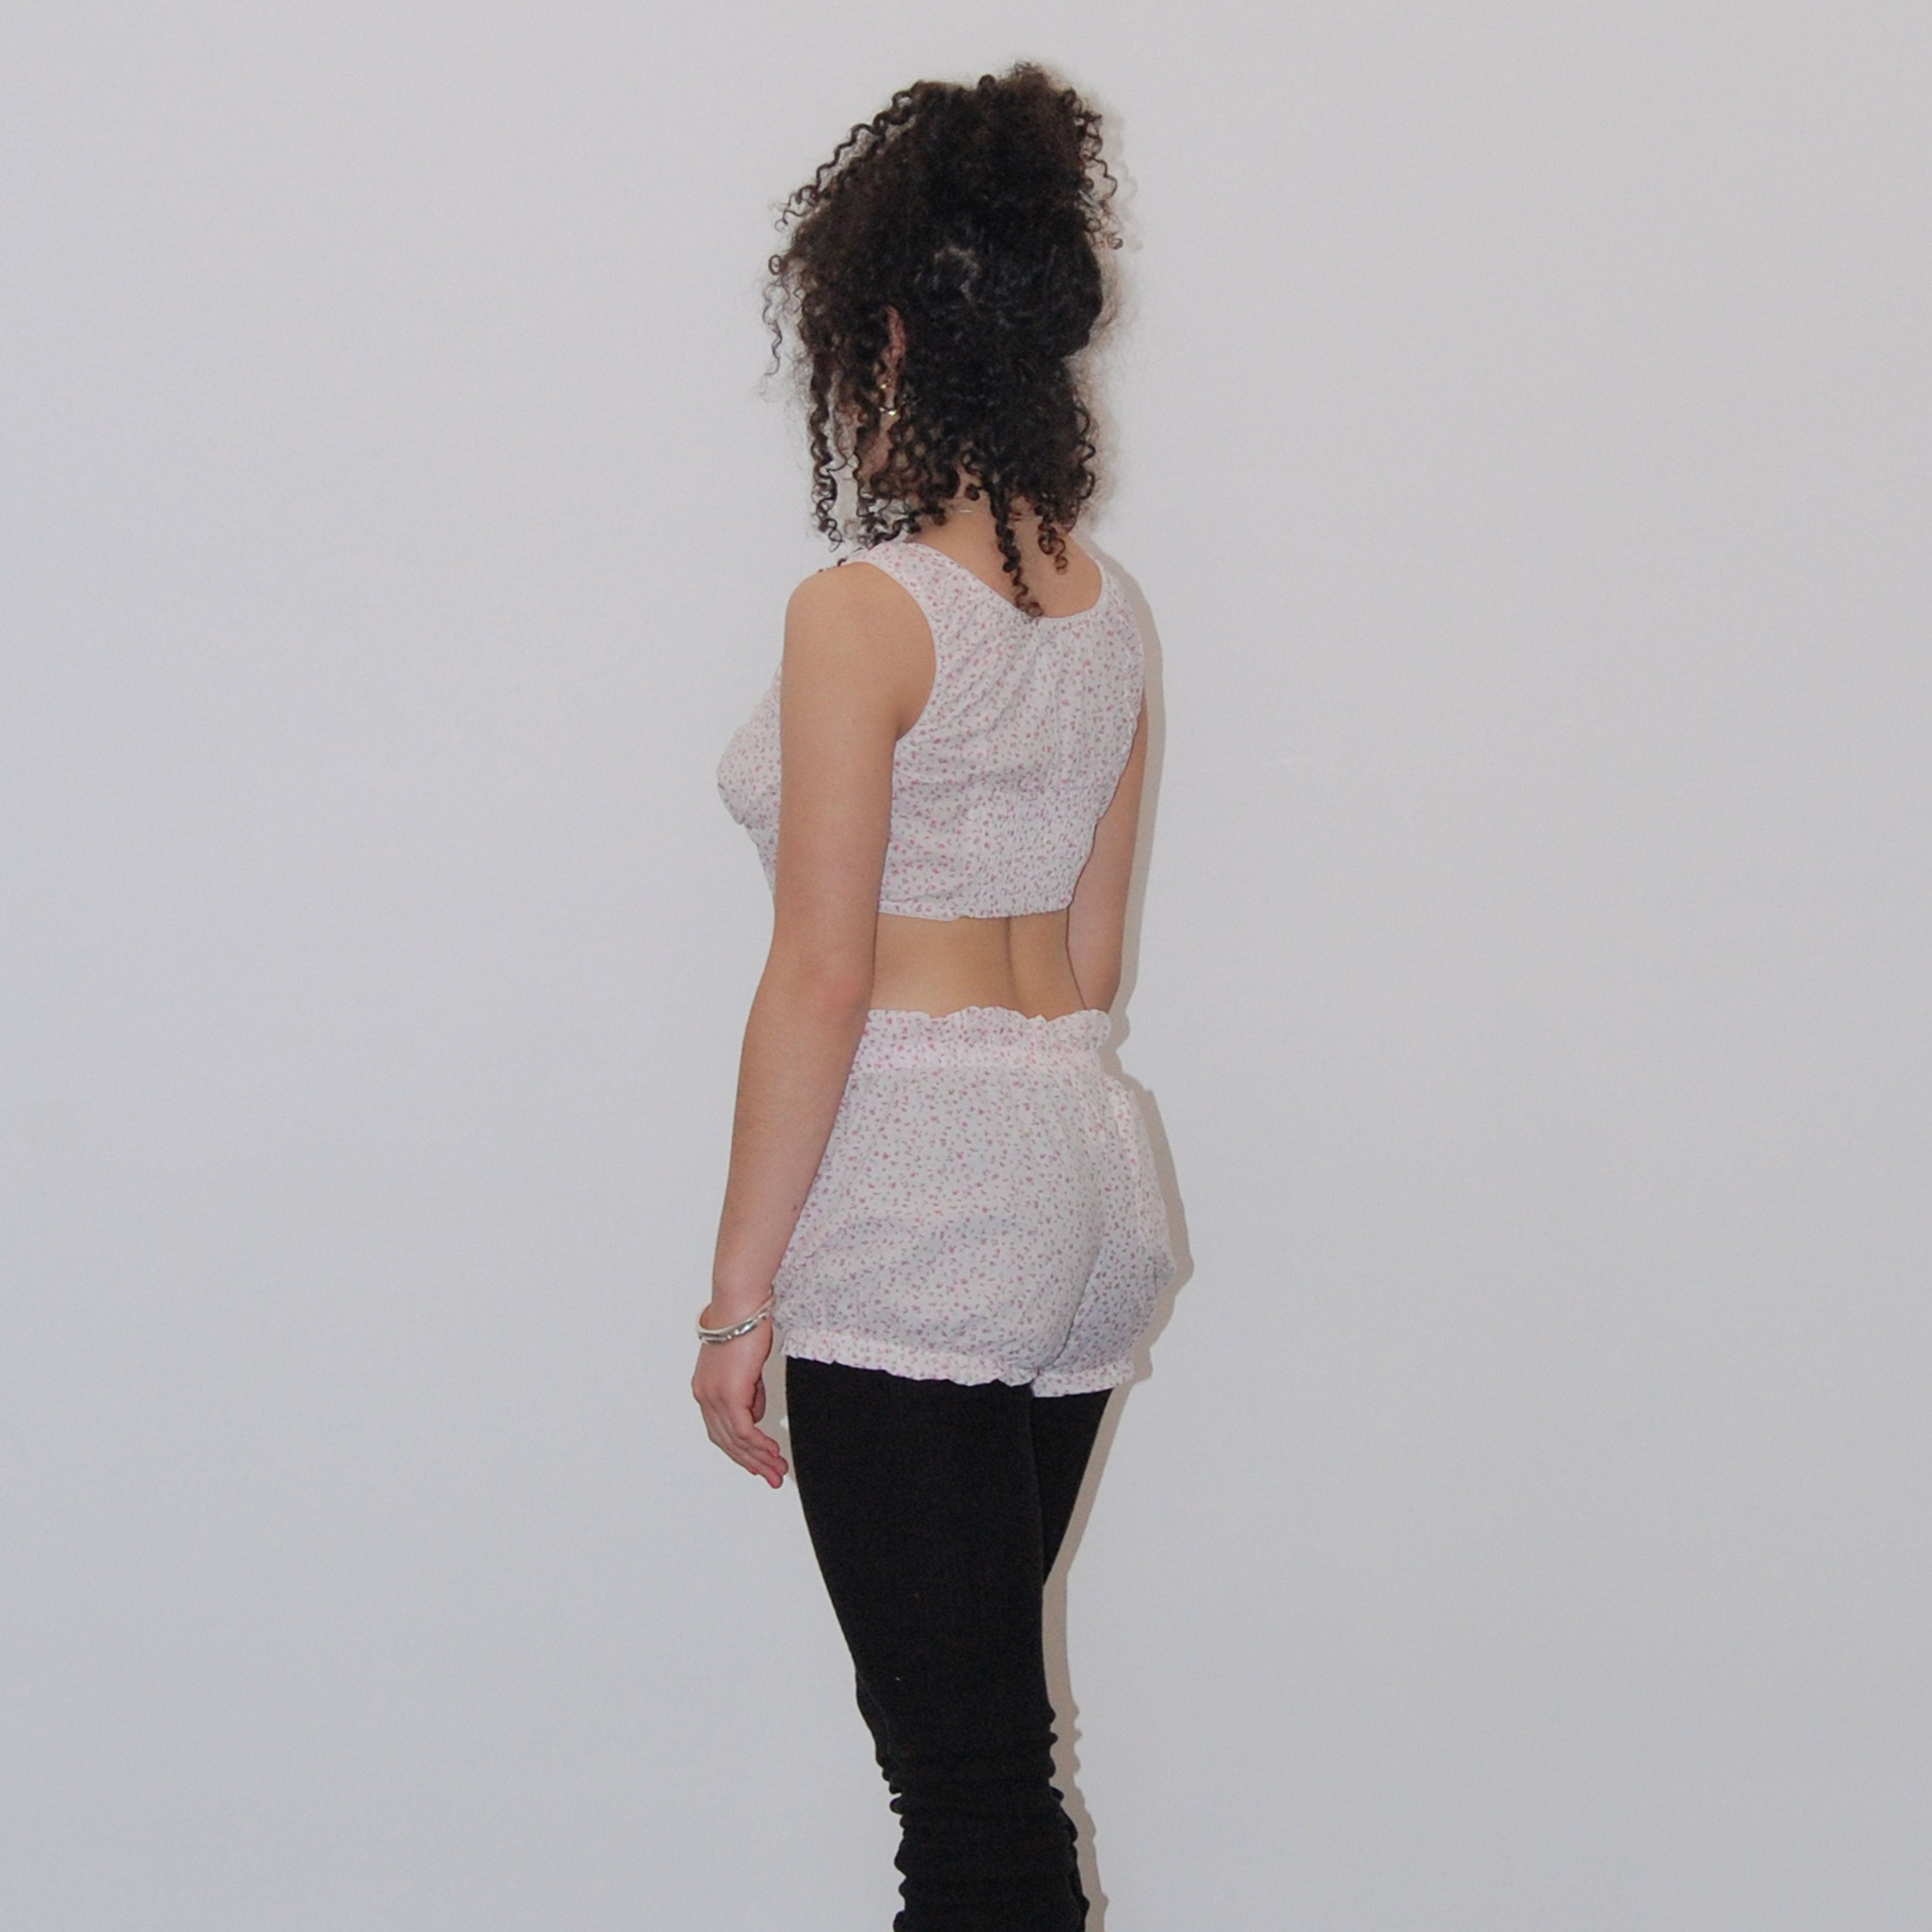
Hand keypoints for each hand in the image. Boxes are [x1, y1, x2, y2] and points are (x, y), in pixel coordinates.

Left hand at [691, 1317, 787, 1487]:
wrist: (739, 1306)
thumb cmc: (744, 1325)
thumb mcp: (746, 1366)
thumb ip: (749, 1391)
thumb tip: (756, 1412)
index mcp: (705, 1389)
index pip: (720, 1431)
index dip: (739, 1451)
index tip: (756, 1465)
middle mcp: (705, 1396)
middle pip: (726, 1442)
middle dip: (750, 1463)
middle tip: (771, 1477)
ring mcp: (714, 1396)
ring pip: (736, 1440)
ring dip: (759, 1458)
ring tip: (777, 1470)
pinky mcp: (728, 1393)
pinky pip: (744, 1429)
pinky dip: (759, 1444)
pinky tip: (773, 1452)